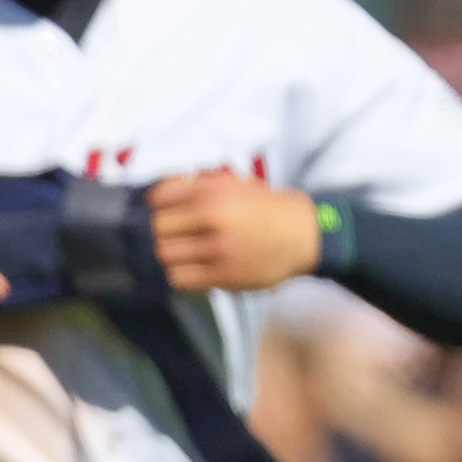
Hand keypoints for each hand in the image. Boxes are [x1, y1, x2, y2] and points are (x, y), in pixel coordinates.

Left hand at [148, 171, 320, 292]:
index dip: (155, 204)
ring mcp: (219, 250)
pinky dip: (180, 274)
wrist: (305, 234)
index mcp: (214, 193)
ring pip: (165, 255)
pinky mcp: (225, 276)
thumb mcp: (233, 183)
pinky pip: (181, 279)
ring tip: (181, 250)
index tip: (160, 209)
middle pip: (158, 228)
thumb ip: (195, 184)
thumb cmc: (266, 208)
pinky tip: (191, 267)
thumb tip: (156, 194)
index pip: (159, 198)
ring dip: (169, 253)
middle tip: (172, 231)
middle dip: (161, 229)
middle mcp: (215, 219)